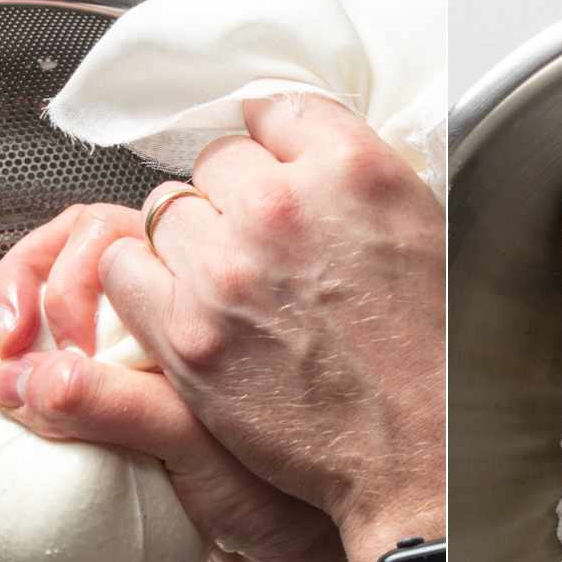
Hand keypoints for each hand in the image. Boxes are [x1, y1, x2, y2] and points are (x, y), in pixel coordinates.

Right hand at [0, 204, 351, 561]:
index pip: (112, 239)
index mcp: (211, 298)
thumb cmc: (291, 503)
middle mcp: (187, 313)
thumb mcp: (202, 450)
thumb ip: (123, 407)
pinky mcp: (135, 396)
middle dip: (24, 282)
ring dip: (13, 311)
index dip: (56, 273)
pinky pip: (68, 362)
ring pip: (71, 303)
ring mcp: (158, 353)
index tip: (30, 331)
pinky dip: (23, 362)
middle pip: (80, 256)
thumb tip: (29, 380)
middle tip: (0, 342)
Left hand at [98, 95, 445, 561]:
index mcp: (354, 170)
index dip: (273, 145)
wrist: (421, 454)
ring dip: (189, 240)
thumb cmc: (436, 353)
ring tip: (226, 283)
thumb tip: (306, 146)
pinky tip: (187, 309)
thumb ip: (358, 177)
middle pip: (217, 160)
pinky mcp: (187, 335)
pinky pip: (125, 269)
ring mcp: (227, 271)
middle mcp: (285, 208)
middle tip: (262, 246)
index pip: (275, 107)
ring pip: (165, 209)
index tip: (273, 168)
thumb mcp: (427, 230)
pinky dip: (146, 283)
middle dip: (235, 198)